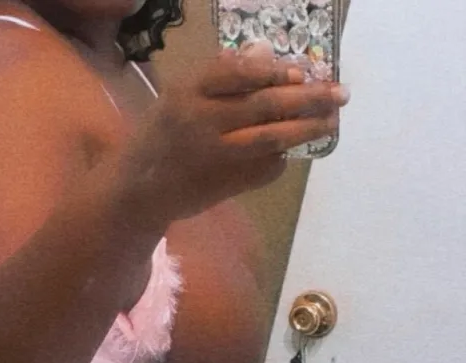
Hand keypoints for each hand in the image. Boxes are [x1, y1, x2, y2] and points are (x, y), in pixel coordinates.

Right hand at [119, 41, 349, 223]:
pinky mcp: (224, 184)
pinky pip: (265, 167)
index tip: (301, 71)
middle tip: (338, 94)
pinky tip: (287, 153)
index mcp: (187, 94)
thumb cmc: (156, 140)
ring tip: (329, 122)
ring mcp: (216, 155)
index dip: (275, 71)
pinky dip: (280, 159)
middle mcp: (202, 122)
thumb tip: (264, 57)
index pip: (240, 73)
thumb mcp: (175, 99)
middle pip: (265, 104)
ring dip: (306, 129)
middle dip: (308, 97)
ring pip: (272, 137)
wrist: (136, 193)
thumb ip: (216, 80)